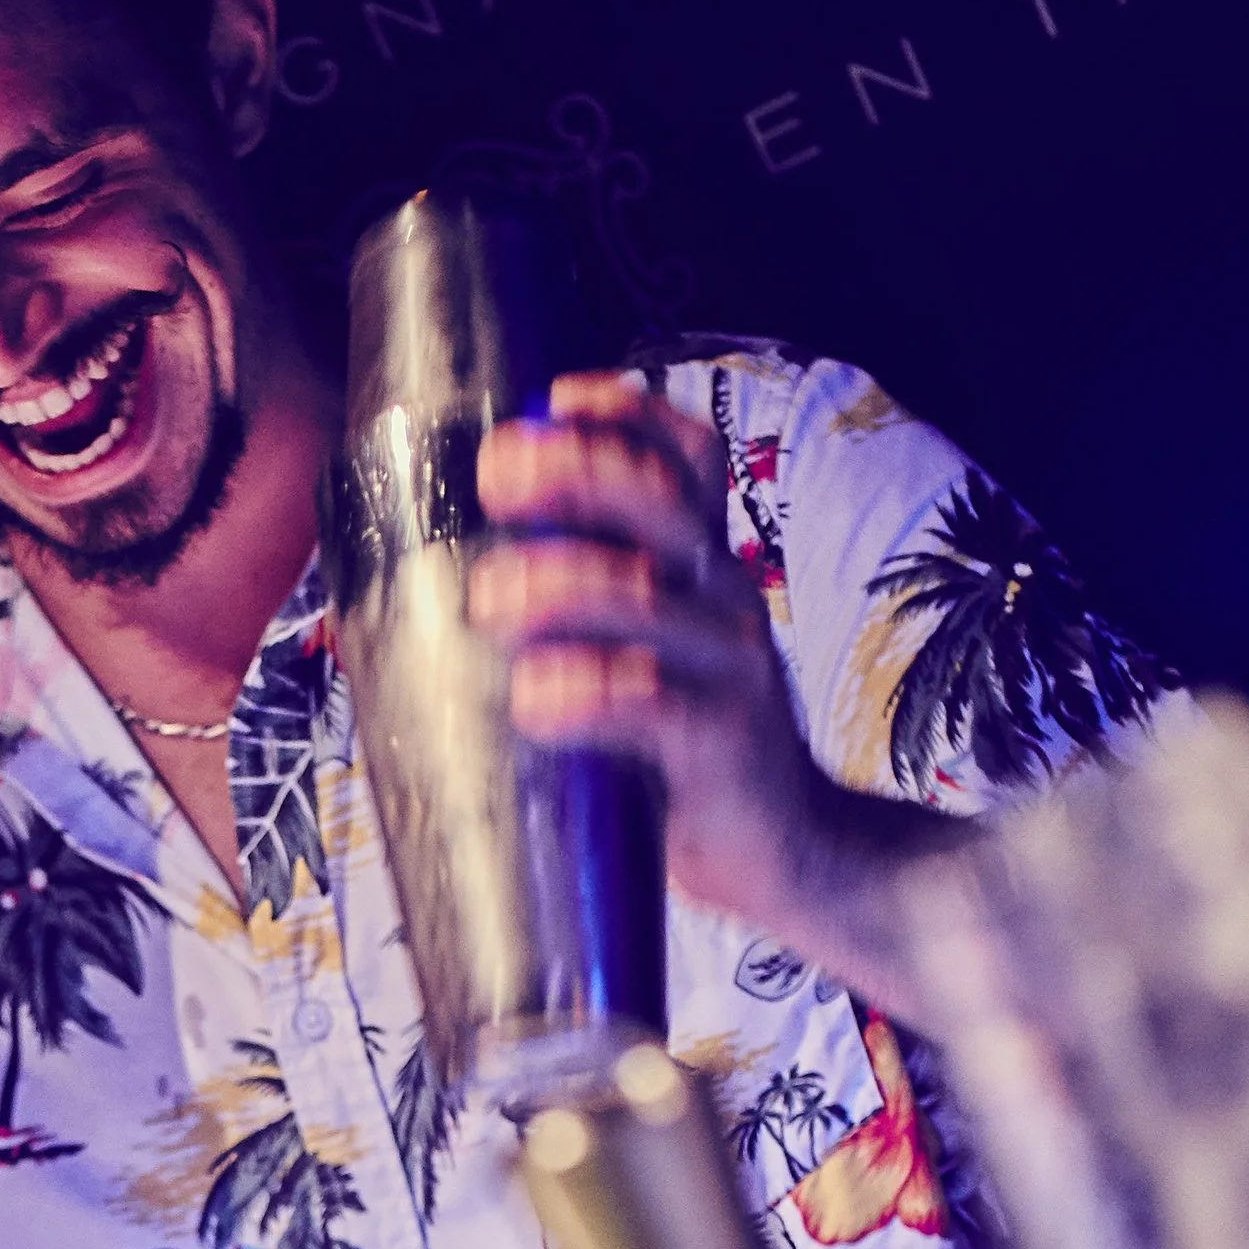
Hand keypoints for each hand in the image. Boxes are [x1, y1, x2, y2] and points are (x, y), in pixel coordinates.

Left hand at [470, 374, 824, 920]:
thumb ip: (579, 609)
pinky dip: (585, 690)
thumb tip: (460, 568)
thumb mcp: (642, 654)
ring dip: (560, 583)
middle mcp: (723, 595)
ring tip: (490, 598)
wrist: (789, 850)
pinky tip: (534, 697)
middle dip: (577, 474)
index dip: (629, 417)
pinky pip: (652, 701)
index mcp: (700, 564)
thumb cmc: (683, 746)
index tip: (556, 399)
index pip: (687, 460)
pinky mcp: (724, 742)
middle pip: (663, 503)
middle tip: (499, 478)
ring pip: (648, 596)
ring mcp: (730, 665)